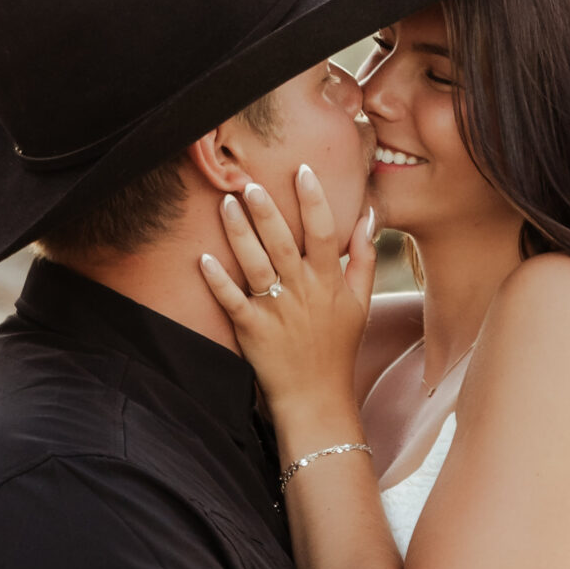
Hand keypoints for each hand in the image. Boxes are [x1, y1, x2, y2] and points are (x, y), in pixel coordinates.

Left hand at [200, 167, 375, 446]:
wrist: (317, 398)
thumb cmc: (338, 347)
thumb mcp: (360, 302)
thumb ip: (363, 258)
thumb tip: (367, 218)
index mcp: (328, 282)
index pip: (322, 232)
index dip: (313, 200)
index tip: (302, 170)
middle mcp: (302, 292)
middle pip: (282, 243)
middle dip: (266, 210)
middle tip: (250, 182)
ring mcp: (276, 310)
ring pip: (255, 265)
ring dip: (239, 233)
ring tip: (226, 203)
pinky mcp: (252, 330)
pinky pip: (232, 301)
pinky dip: (217, 280)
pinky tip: (203, 258)